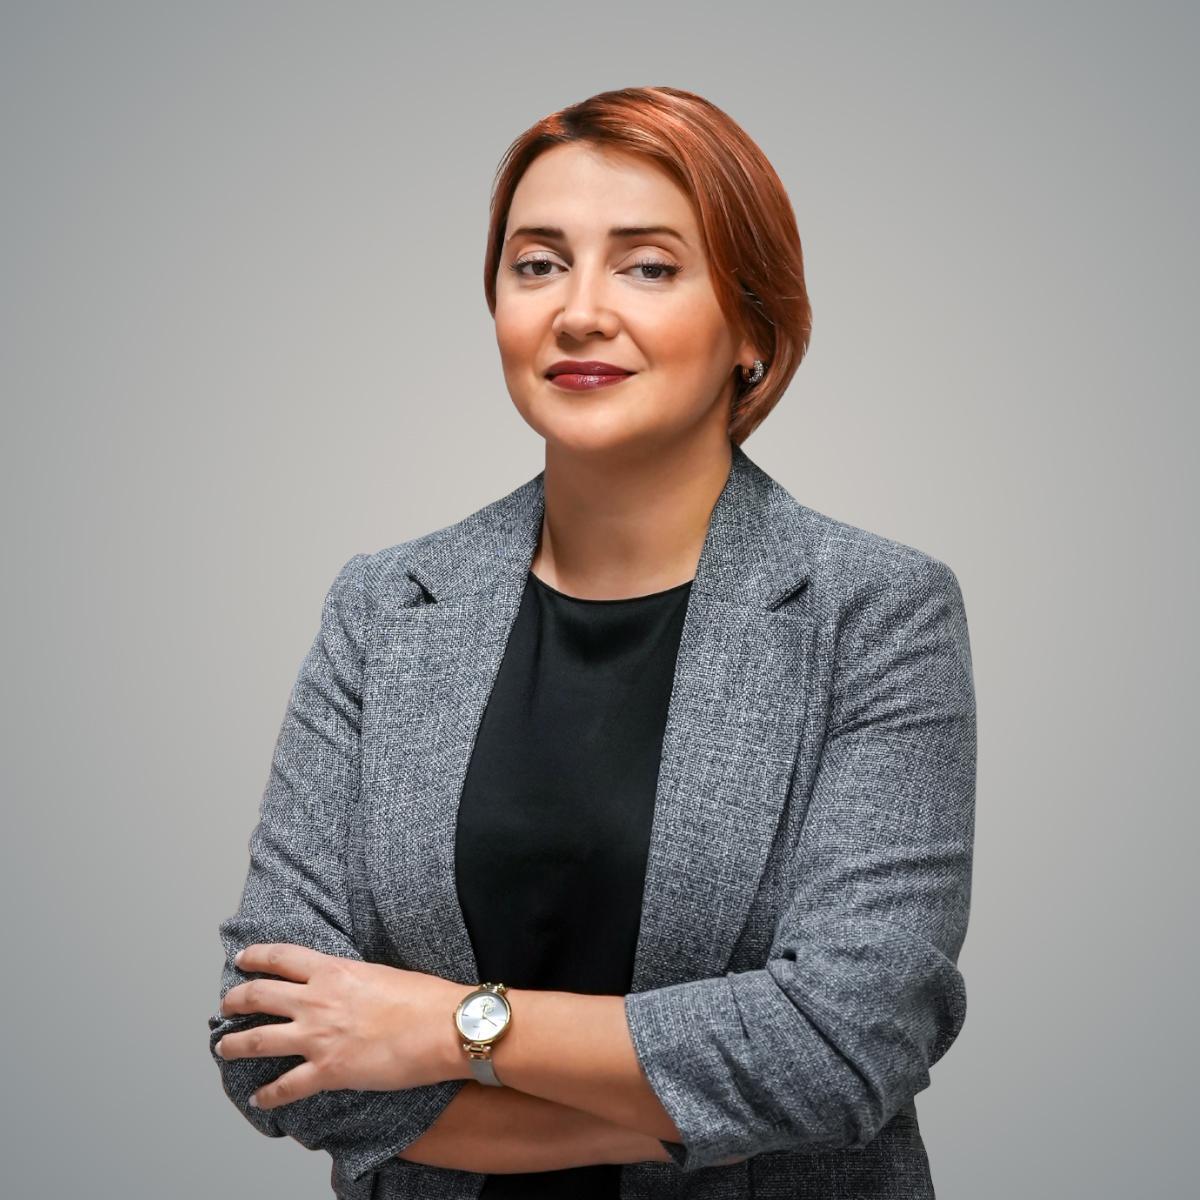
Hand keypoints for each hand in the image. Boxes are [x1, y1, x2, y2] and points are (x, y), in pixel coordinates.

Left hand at [216, 943, 462, 1109]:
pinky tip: (259, 1099)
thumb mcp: (380, 972)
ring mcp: (318, 1037)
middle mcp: (317, 1001)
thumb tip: (346, 986)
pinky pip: (286, 1086)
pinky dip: (268, 1095)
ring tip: (223, 1047)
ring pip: (259, 1040)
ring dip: (235, 1045)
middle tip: (226, 1005)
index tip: (242, 960)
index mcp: (333, 971)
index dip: (256, 957)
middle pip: (259, 995)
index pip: (281, 957)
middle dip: (235, 1000)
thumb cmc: (423, 998)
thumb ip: (353, 979)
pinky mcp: (328, 1071)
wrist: (442, 1026)